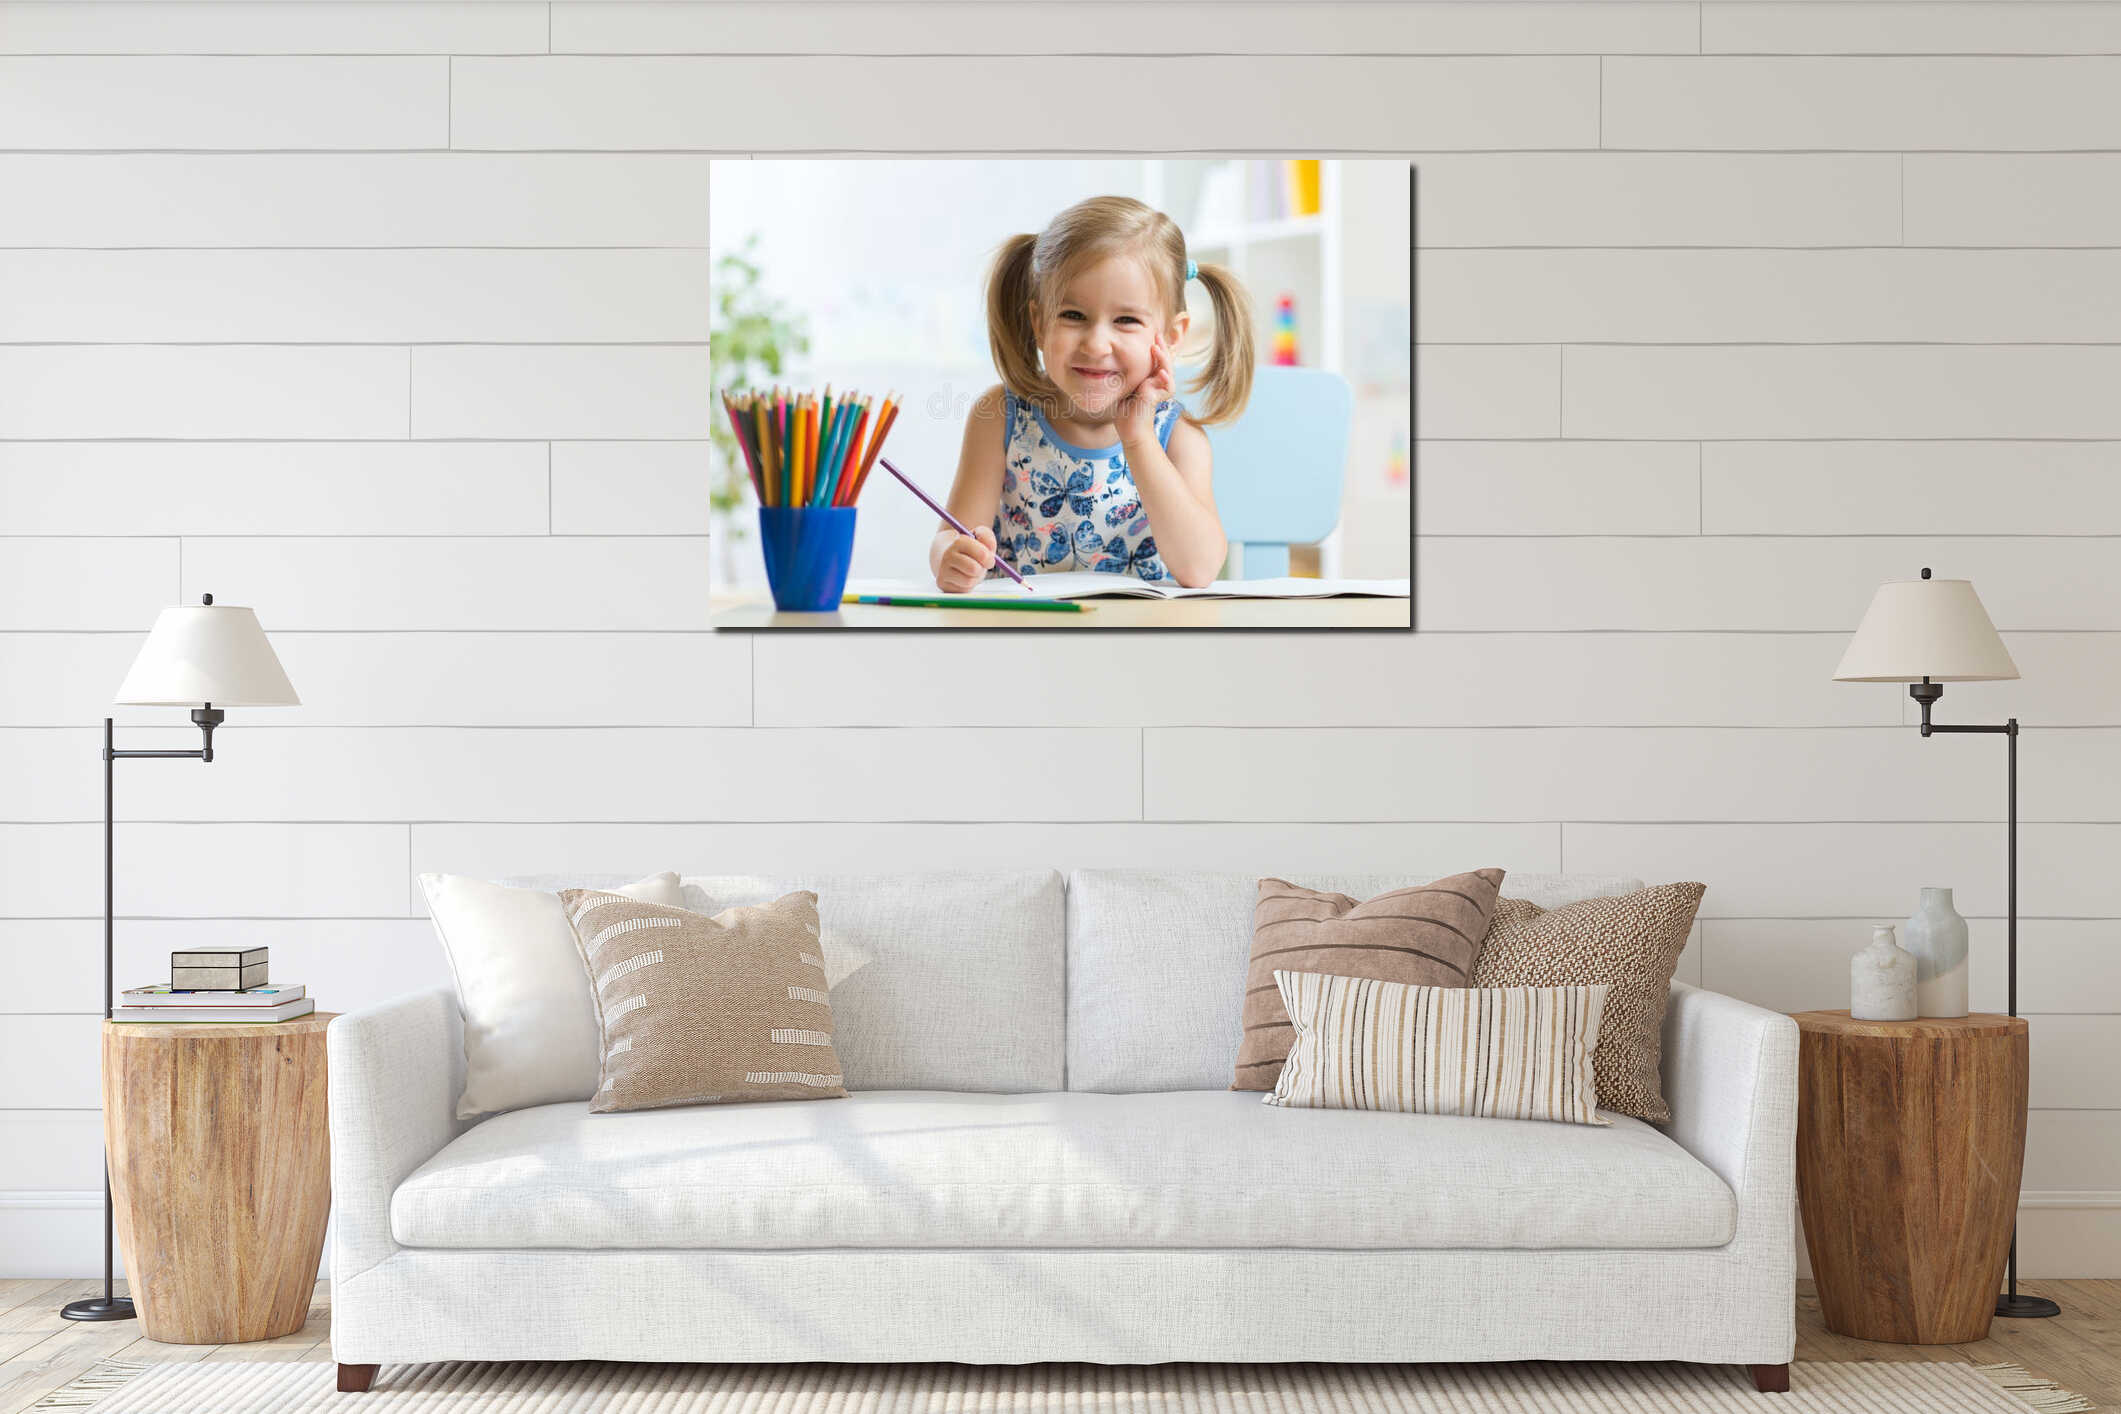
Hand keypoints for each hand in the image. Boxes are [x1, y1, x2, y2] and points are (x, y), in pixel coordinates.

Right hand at [936, 526, 998, 591]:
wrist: (944, 556)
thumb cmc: (968, 548)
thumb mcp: (978, 536)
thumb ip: (986, 537)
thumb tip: (989, 550)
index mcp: (958, 542)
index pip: (982, 555)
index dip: (988, 558)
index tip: (987, 557)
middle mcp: (947, 556)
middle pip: (974, 569)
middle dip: (981, 568)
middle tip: (979, 565)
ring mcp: (943, 571)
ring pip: (969, 581)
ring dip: (975, 578)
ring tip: (970, 571)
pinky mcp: (943, 584)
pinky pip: (963, 589)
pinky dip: (968, 585)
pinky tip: (963, 577)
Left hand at [1114, 334, 1174, 448]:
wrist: (1129, 430)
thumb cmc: (1125, 411)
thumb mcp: (1123, 387)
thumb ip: (1124, 374)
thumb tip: (1110, 358)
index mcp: (1150, 379)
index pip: (1155, 359)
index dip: (1155, 347)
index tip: (1150, 334)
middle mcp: (1157, 383)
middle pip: (1164, 361)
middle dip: (1161, 347)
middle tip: (1156, 334)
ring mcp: (1159, 390)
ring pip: (1167, 371)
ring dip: (1163, 359)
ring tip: (1156, 348)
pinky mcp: (1158, 399)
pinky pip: (1167, 387)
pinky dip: (1165, 379)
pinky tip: (1161, 372)